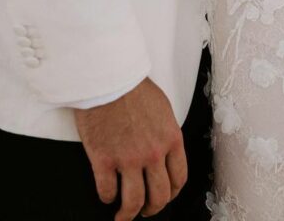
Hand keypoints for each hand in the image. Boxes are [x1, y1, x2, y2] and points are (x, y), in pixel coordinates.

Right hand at [74, 77, 186, 219]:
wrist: (109, 76)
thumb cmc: (133, 87)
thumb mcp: (162, 109)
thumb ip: (165, 133)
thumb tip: (164, 151)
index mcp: (171, 139)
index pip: (179, 178)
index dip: (172, 193)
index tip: (165, 196)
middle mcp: (153, 153)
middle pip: (159, 196)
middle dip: (152, 208)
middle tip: (145, 210)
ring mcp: (128, 159)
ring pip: (133, 202)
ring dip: (128, 214)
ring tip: (123, 216)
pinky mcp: (104, 159)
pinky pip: (107, 191)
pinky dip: (107, 198)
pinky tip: (107, 194)